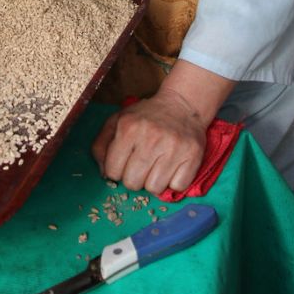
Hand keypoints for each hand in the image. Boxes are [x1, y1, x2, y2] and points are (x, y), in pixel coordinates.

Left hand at [91, 89, 206, 195]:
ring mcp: (174, 147)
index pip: (112, 172)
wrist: (181, 105)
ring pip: (155, 188)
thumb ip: (101, 145)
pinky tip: (172, 165)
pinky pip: (178, 187)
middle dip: (134, 178)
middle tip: (141, 164)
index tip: (124, 162)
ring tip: (157, 164)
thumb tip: (104, 174)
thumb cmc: (146, 117)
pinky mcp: (193, 155)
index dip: (116, 170)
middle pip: (133, 183)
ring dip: (154, 181)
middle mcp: (151, 137)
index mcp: (128, 128)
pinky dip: (174, 181)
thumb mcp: (117, 121)